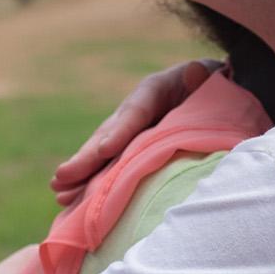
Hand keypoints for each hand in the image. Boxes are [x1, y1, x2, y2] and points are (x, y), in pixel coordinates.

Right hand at [50, 59, 220, 206]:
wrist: (215, 91)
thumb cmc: (214, 86)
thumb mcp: (211, 77)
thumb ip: (202, 79)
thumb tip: (195, 73)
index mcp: (156, 90)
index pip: (136, 111)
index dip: (120, 132)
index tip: (105, 151)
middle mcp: (135, 111)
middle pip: (108, 135)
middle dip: (87, 159)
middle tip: (63, 177)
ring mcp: (131, 132)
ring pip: (102, 154)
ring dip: (81, 174)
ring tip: (59, 192)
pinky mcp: (133, 151)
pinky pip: (110, 167)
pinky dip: (93, 183)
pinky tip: (73, 201)